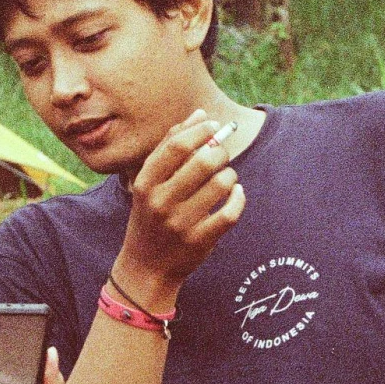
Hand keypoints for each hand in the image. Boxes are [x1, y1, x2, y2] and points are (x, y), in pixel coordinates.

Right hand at [112, 111, 245, 312]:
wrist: (146, 268)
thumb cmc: (151, 216)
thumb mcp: (149, 183)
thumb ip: (170, 147)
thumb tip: (199, 115)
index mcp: (145, 183)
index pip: (176, 146)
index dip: (200, 130)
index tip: (213, 126)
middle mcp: (160, 202)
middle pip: (202, 161)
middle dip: (220, 152)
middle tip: (221, 156)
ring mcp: (180, 224)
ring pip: (221, 184)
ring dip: (230, 175)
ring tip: (227, 178)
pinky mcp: (200, 242)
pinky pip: (231, 212)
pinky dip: (239, 198)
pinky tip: (237, 194)